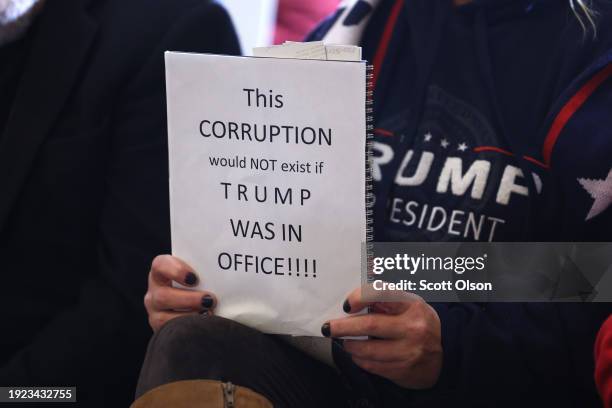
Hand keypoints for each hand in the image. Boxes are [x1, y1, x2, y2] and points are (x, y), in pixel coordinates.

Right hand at [144, 255, 216, 331]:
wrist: (198, 305)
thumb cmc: (201, 283)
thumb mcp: (199, 274)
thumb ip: (206, 271)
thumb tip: (228, 272)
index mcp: (161, 272)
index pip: (160, 265)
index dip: (176, 271)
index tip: (194, 278)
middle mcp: (155, 292)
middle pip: (163, 297)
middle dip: (189, 299)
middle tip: (210, 300)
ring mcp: (155, 313)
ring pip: (164, 318)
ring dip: (190, 316)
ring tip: (209, 314)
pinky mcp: (162, 329)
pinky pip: (171, 332)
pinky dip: (189, 329)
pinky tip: (204, 325)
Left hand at [323, 287, 441, 388]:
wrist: (444, 357)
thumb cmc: (419, 324)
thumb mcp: (409, 305)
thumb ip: (385, 299)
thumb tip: (353, 298)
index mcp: (412, 305)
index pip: (381, 294)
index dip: (360, 297)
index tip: (346, 305)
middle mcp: (413, 328)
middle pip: (370, 325)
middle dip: (343, 326)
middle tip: (329, 327)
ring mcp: (409, 351)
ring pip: (368, 349)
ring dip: (350, 345)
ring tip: (345, 341)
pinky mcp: (403, 370)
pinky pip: (372, 366)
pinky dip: (360, 359)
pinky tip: (358, 354)